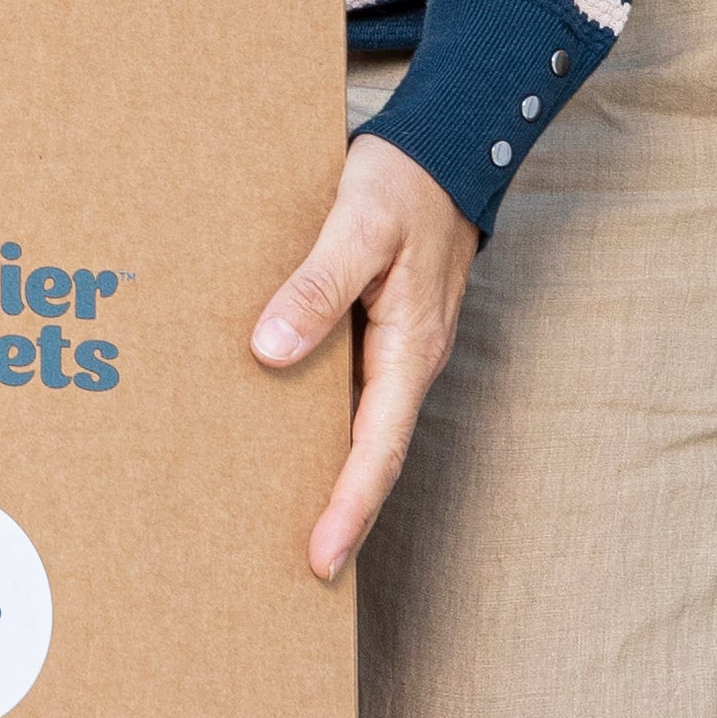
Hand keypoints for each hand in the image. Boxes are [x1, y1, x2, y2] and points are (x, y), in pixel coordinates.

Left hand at [248, 135, 479, 581]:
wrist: (447, 147)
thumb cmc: (406, 184)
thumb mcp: (357, 226)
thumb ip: (315, 288)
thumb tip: (268, 352)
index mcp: (410, 350)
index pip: (376, 451)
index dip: (348, 511)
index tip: (320, 560)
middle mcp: (407, 362)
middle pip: (369, 456)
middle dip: (336, 513)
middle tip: (292, 569)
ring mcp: (397, 349)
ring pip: (359, 427)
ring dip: (326, 472)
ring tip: (275, 517)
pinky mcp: (381, 330)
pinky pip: (349, 391)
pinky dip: (319, 422)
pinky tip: (279, 429)